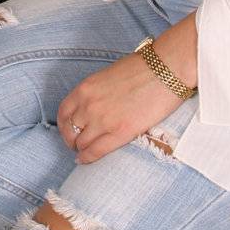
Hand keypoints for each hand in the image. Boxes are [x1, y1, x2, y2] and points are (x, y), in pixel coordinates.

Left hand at [57, 15, 196, 164]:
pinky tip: (86, 160)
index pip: (64, 112)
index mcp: (85, 88)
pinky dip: (88, 158)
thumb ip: (97, 92)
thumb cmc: (142, 68)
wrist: (165, 70)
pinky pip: (96, 151)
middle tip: (75, 144)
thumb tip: (96, 105)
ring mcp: (103, 120)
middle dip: (71, 139)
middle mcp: (89, 105)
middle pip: (70, 130)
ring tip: (84, 153)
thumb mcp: (108, 76)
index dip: (64, 125)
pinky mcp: (120, 133)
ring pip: (81, 143)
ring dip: (81, 149)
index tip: (68, 130)